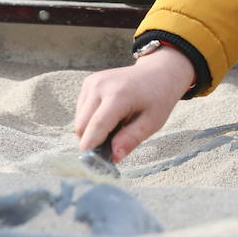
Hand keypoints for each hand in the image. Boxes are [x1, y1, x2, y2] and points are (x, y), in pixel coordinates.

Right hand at [73, 46, 195, 162]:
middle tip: (109, 147)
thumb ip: (131, 140)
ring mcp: (92, 82)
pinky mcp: (89, 82)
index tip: (92, 164)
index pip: (96, 126)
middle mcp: (100, 86)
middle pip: (82, 125)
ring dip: (90, 130)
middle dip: (91, 141)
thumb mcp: (152, 122)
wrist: (159, 72)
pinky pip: (81, 110)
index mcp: (118, 95)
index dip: (91, 147)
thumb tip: (113, 157)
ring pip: (79, 119)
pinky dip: (90, 119)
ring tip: (113, 128)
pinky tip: (108, 116)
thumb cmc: (158, 98)